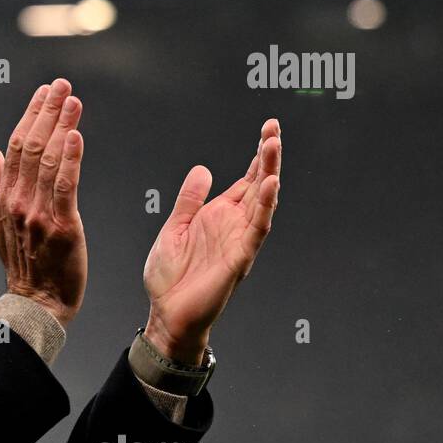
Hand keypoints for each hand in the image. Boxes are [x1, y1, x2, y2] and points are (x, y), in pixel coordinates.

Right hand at [0, 78, 86, 326]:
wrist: (36, 303)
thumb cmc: (22, 265)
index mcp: (5, 198)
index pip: (16, 146)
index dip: (31, 115)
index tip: (44, 92)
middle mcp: (18, 202)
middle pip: (31, 146)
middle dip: (47, 111)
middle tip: (61, 85)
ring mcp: (39, 213)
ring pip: (48, 160)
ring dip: (61, 126)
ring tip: (73, 100)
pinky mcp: (63, 226)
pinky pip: (65, 186)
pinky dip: (69, 159)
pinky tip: (75, 136)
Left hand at [142, 118, 281, 361]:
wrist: (167, 314)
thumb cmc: (171, 278)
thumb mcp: (174, 228)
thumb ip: (189, 200)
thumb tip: (202, 169)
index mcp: (218, 216)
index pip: (244, 180)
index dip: (256, 156)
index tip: (268, 129)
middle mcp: (233, 225)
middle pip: (258, 184)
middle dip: (267, 156)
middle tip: (275, 128)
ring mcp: (239, 240)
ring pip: (262, 201)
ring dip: (269, 173)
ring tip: (273, 145)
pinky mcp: (240, 257)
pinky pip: (257, 229)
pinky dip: (266, 207)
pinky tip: (270, 185)